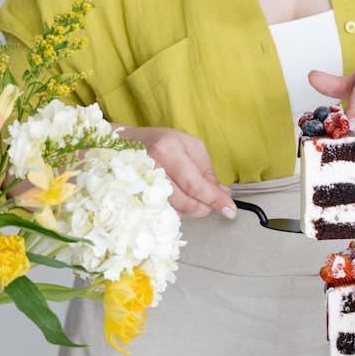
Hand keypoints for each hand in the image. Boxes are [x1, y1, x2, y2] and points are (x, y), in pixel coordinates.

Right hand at [120, 126, 236, 219]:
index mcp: (167, 151)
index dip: (214, 199)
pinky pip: (164, 213)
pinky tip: (177, 198)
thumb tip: (222, 194)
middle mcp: (152, 168)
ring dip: (191, 208)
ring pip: (175, 211)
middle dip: (204, 207)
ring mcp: (141, 186)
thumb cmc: (161, 142)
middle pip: (186, 202)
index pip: (195, 184)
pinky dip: (177, 210)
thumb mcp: (190, 146)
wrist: (125, 143)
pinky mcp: (137, 198)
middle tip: (211, 201)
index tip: (230, 210)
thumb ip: (207, 171)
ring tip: (192, 194)